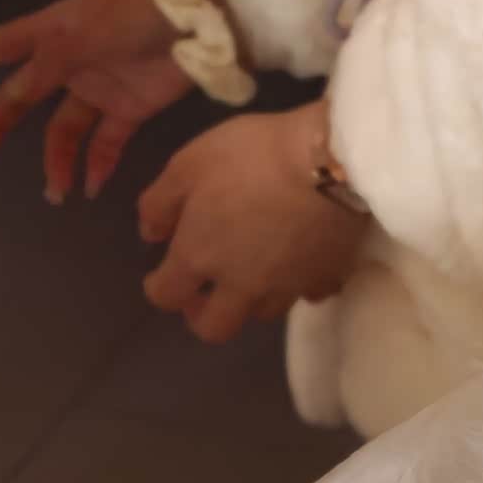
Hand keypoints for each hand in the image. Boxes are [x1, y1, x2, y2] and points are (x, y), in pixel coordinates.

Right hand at [0, 0, 196, 200]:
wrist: (203, 18)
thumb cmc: (136, 15)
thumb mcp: (82, 35)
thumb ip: (45, 65)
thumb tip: (14, 93)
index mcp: (47, 34)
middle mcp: (64, 62)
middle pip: (17, 102)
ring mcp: (96, 86)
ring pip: (60, 132)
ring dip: (55, 162)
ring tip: (56, 192)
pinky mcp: (129, 107)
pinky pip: (104, 143)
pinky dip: (98, 166)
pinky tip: (93, 187)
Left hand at [133, 104, 368, 340]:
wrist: (332, 160)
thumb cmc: (252, 154)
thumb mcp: (189, 163)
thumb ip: (160, 203)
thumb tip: (151, 235)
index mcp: (200, 257)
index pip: (166, 296)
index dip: (159, 289)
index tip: (159, 277)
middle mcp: (240, 285)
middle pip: (215, 328)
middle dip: (203, 315)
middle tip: (204, 293)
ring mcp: (286, 286)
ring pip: (261, 314)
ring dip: (249, 300)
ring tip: (252, 273)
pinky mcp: (326, 276)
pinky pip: (307, 294)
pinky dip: (298, 285)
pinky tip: (298, 265)